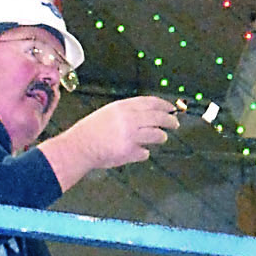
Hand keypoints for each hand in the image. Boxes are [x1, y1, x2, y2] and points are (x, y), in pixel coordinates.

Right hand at [38, 95, 179, 191]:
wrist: (80, 146)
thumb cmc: (92, 130)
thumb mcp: (110, 112)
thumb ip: (128, 112)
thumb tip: (148, 114)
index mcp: (124, 107)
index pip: (151, 102)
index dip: (164, 105)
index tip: (171, 108)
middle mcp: (129, 119)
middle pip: (158, 117)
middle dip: (169, 121)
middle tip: (175, 124)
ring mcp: (130, 135)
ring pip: (156, 134)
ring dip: (161, 137)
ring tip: (162, 138)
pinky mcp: (129, 151)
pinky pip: (144, 152)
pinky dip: (144, 152)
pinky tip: (141, 152)